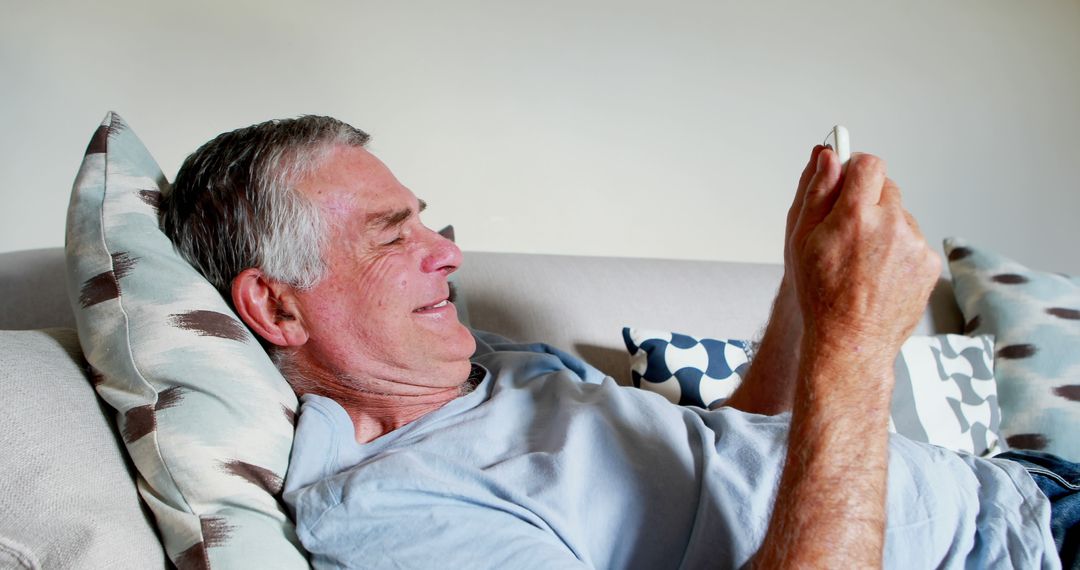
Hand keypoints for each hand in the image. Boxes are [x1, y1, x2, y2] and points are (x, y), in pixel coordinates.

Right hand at [787, 149, 940, 359]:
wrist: (850, 342)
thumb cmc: (819, 294)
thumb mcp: (802, 240)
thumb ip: (817, 191)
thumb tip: (828, 155)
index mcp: (856, 215)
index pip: (868, 164)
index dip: (855, 169)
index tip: (847, 181)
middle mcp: (892, 224)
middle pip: (886, 188)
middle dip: (868, 201)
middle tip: (848, 232)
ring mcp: (915, 244)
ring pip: (901, 216)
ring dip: (885, 227)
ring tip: (863, 262)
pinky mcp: (930, 263)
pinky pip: (914, 242)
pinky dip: (899, 251)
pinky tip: (879, 275)